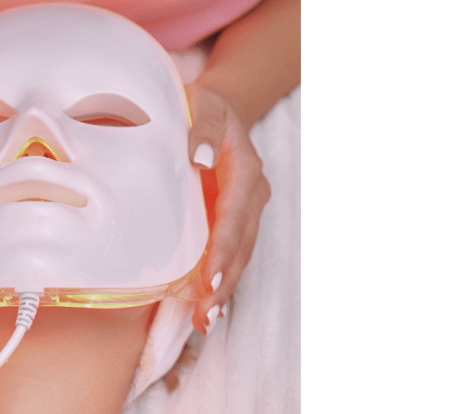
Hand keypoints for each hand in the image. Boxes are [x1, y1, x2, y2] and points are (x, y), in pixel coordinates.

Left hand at [179, 85, 270, 334]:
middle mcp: (251, 194)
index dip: (222, 249)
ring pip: (239, 254)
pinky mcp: (234, 218)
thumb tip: (202, 159)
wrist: (216, 107)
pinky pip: (231, 252)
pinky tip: (205, 307)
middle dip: (224, 282)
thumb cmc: (201, 106)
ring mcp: (246, 209)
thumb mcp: (202, 104)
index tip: (208, 279)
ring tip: (204, 321)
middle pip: (241, 244)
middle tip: (205, 315)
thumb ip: (203, 128)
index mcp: (245, 169)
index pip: (234, 216)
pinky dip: (220, 279)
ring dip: (223, 289)